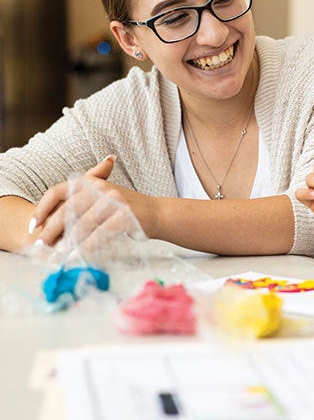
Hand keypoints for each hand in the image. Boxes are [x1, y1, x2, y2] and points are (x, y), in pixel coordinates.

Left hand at [29, 156, 144, 249]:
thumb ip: (79, 204)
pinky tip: (81, 255)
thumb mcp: (103, 197)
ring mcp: (113, 201)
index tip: (33, 225)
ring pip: (82, 224)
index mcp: (91, 181)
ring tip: (60, 254)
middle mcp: (101, 188)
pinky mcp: (123, 215)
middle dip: (52, 230)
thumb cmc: (126, 209)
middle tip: (42, 244)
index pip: (57, 191)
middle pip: (67, 209)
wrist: (157, 213)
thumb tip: (49, 224)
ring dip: (69, 242)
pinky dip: (87, 247)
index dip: (42, 209)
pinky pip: (99, 234)